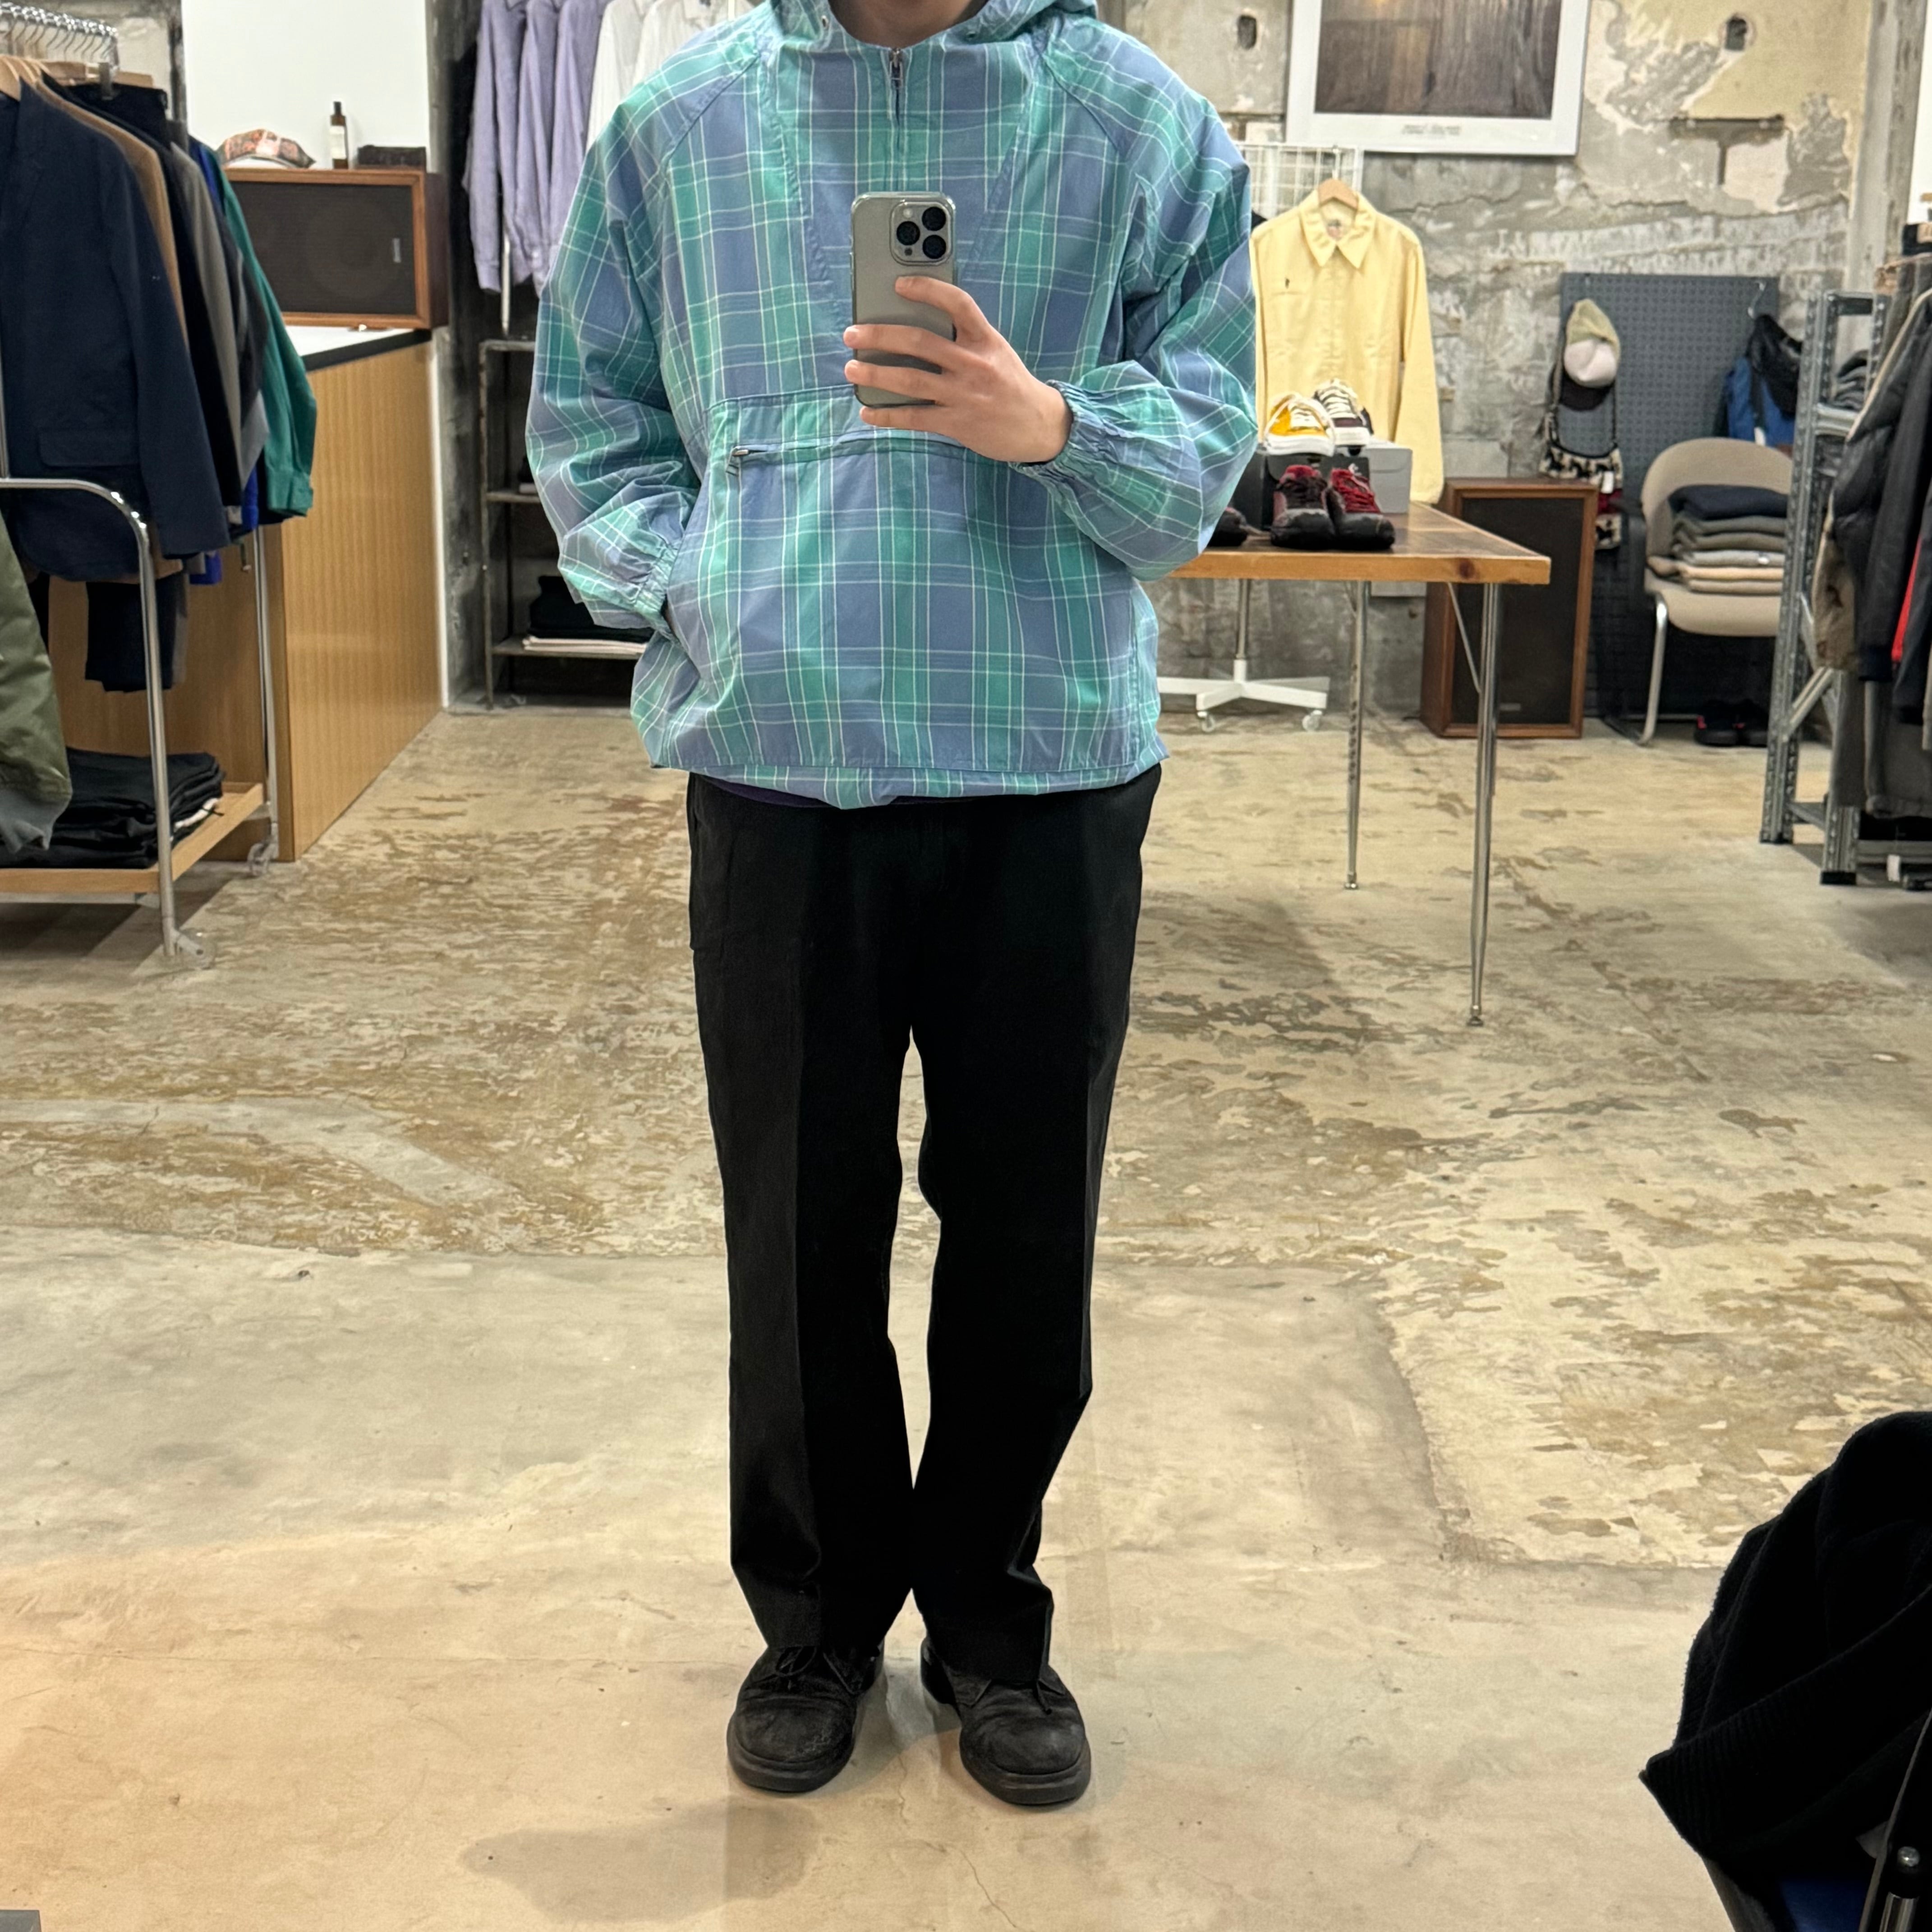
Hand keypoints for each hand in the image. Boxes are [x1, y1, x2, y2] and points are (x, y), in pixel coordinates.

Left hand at [843, 278, 1071, 464]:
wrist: (1038, 426)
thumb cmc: (1009, 384)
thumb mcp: (994, 352)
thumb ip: (963, 339)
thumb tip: (915, 330)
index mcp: (984, 339)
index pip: (956, 303)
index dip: (926, 289)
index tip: (898, 284)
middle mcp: (973, 364)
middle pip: (919, 341)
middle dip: (879, 336)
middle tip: (852, 334)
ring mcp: (964, 394)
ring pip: (910, 379)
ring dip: (874, 374)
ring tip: (851, 369)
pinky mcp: (957, 422)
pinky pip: (914, 417)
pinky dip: (887, 415)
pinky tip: (868, 413)